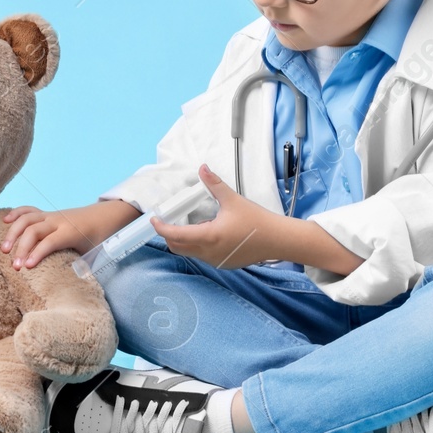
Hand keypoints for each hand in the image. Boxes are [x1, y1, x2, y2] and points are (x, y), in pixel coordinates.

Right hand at [0, 200, 139, 270]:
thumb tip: (71, 288)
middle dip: (21, 248)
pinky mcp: (47, 214)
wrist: (105, 216)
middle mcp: (58, 221)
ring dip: (13, 233)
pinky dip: (16, 214)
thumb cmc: (99, 237)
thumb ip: (82, 268)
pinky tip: (4, 221)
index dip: (37, 253)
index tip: (27, 267)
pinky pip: (28, 210)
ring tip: (3, 250)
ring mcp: (51, 215)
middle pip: (34, 230)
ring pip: (27, 218)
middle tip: (14, 267)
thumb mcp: (94, 254)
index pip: (50, 241)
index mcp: (71, 232)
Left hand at [150, 163, 284, 270]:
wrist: (278, 240)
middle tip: (168, 220)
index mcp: (208, 237)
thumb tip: (202, 168)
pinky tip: (206, 232)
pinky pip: (202, 256)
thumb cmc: (257, 221)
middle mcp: (208, 253)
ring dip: (184, 240)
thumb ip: (214, 184)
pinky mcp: (223, 264)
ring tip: (189, 224)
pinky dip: (197, 245)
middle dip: (169, 235)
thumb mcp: (233, 200)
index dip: (161, 228)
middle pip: (177, 247)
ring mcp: (215, 261)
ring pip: (190, 252)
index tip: (154, 219)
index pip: (175, 236)